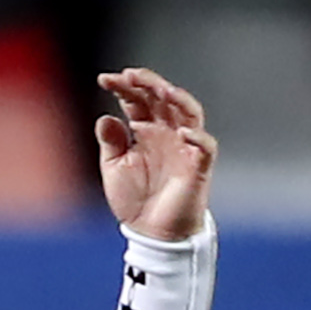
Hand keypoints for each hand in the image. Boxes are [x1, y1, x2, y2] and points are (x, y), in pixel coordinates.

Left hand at [97, 71, 215, 241]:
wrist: (151, 234)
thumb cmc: (135, 200)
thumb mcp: (115, 168)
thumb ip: (111, 142)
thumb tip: (105, 117)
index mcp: (146, 130)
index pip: (138, 99)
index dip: (124, 86)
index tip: (105, 78)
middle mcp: (167, 133)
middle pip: (163, 98)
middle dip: (148, 83)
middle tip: (130, 75)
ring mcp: (185, 147)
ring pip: (189, 113)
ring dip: (178, 99)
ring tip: (162, 89)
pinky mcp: (198, 167)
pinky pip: (205, 147)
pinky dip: (198, 138)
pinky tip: (183, 132)